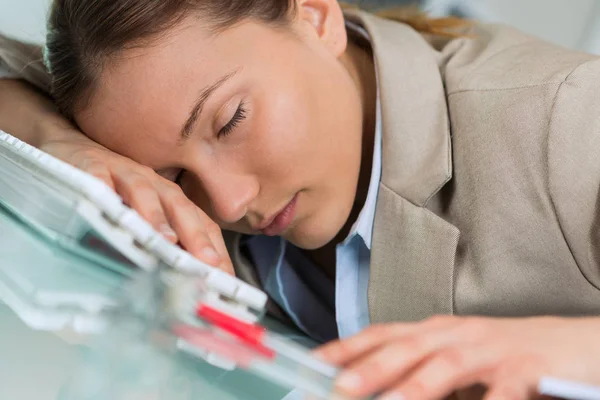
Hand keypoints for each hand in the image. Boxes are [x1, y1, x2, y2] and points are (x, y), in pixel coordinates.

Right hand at [39, 129, 233, 274]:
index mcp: (169, 199)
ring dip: (156, 215)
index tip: (226, 280)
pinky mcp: (89, 167)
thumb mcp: (141, 215)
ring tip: (166, 241)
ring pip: (143, 191)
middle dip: (197, 236)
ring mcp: (121, 173)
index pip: (201, 224)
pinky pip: (97, 178)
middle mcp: (152, 185)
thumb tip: (184, 282)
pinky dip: (105, 190)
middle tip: (209, 264)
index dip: (216, 250)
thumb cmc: (113, 189)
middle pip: (179, 207)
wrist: (71, 147)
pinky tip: (109, 207)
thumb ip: (163, 243)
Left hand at [315, 315, 599, 399]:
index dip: (346, 349)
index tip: (314, 365)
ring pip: (446, 364)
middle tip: (339, 387)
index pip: (381, 335)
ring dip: (416, 386)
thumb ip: (420, 374)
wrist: (569, 344)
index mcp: (434, 332)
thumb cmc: (502, 356)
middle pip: (407, 348)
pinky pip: (503, 391)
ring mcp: (490, 349)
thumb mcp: (456, 362)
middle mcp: (456, 334)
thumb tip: (379, 393)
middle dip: (370, 367)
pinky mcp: (527, 368)